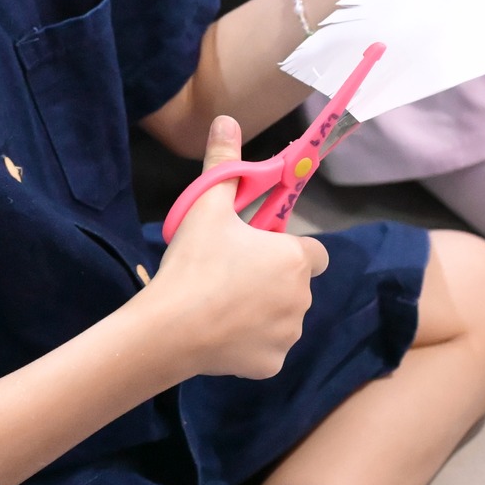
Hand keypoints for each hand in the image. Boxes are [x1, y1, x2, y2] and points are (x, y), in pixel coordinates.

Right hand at [148, 117, 329, 380]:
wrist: (171, 329)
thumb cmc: (195, 262)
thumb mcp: (207, 207)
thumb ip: (223, 163)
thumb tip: (227, 118)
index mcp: (295, 259)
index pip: (313, 251)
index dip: (287, 249)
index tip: (256, 249)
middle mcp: (302, 298)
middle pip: (294, 284)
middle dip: (270, 280)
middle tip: (228, 274)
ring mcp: (288, 336)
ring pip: (282, 317)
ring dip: (262, 311)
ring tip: (219, 304)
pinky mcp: (271, 366)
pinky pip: (266, 349)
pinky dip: (249, 343)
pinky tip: (219, 334)